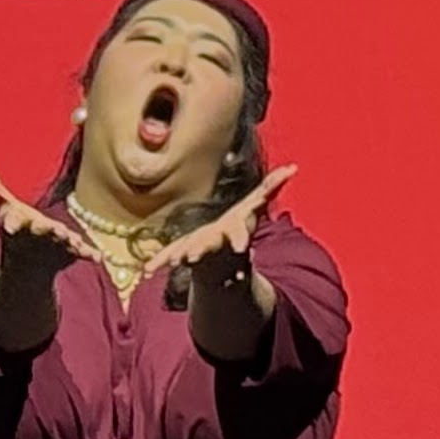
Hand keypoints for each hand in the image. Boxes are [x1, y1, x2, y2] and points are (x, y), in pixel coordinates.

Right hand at [0, 160, 99, 289]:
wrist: (26, 271)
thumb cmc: (16, 230)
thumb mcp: (2, 207)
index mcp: (18, 225)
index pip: (13, 223)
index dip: (13, 224)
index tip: (12, 227)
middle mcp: (36, 237)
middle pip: (41, 232)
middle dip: (46, 231)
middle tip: (52, 228)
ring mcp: (54, 247)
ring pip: (61, 244)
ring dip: (67, 242)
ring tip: (73, 241)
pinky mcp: (70, 254)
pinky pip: (81, 254)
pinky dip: (88, 255)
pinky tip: (97, 257)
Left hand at [140, 164, 296, 292]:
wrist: (223, 261)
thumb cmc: (239, 227)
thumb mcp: (256, 206)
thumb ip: (272, 187)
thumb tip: (294, 167)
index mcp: (233, 231)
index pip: (238, 233)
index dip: (239, 238)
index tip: (241, 247)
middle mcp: (215, 243)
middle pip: (209, 246)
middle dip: (202, 250)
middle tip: (191, 256)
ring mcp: (197, 250)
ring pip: (185, 254)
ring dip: (175, 257)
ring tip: (161, 265)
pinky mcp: (181, 253)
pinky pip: (167, 256)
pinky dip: (158, 262)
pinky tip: (146, 270)